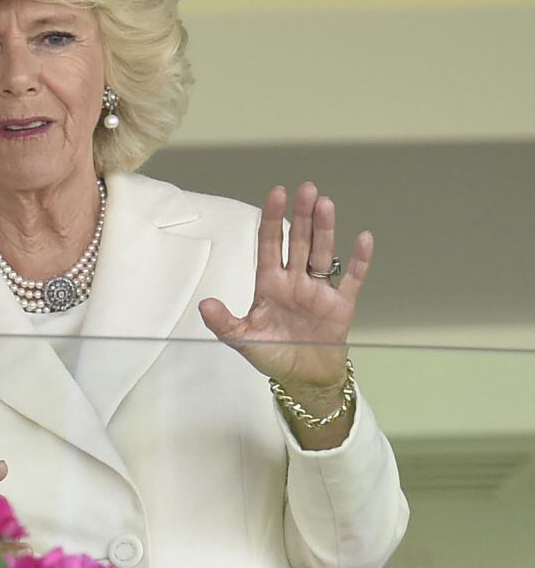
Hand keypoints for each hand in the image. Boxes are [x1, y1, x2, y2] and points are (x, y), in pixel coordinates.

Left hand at [199, 182, 373, 399]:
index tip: (276, 194)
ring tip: (325, 204)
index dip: (272, 220)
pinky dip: (358, 260)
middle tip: (306, 189)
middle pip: (298, 241)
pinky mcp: (341, 305)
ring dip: (324, 229)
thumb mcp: (242, 340)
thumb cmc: (273, 355)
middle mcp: (295, 281)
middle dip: (301, 216)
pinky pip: (352, 278)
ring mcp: (319, 291)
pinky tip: (363, 238)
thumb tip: (205, 304)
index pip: (270, 245)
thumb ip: (223, 322)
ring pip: (322, 253)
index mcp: (270, 285)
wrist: (303, 379)